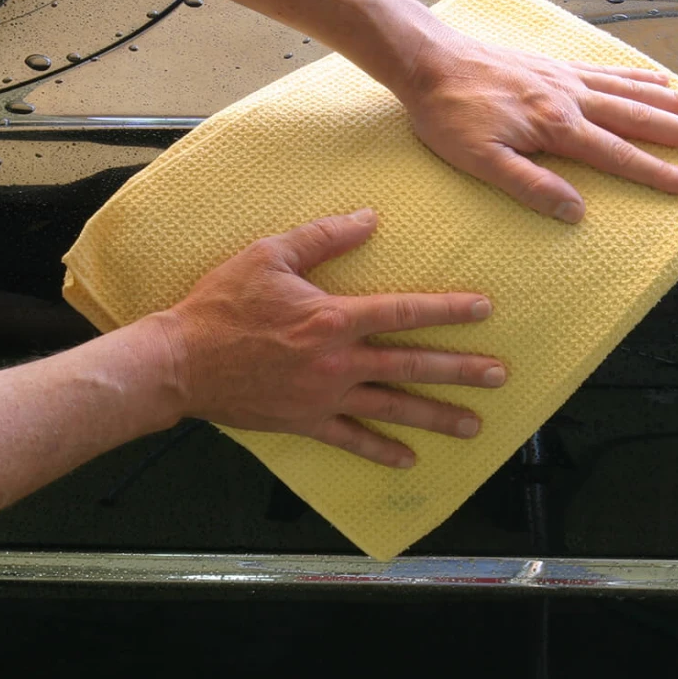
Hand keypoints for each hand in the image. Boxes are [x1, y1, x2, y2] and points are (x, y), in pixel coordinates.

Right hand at [150, 209, 504, 467]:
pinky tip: (408, 460)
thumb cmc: (221, 304)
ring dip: (436, 416)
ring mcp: (324, 397)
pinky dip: (381, 451)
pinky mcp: (305, 422)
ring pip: (392, 407)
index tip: (483, 310)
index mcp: (333, 318)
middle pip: (411, 365)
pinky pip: (352, 439)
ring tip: (474, 425)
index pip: (403, 311)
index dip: (447, 309)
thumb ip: (324, 236)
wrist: (179, 361)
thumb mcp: (270, 254)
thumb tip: (369, 218)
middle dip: (460, 370)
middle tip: (498, 376)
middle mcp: (337, 361)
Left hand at [404, 38, 677, 221]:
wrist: (428, 61)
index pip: (619, 156)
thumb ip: (530, 186)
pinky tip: (657, 80)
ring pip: (631, 91)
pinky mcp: (554, 65)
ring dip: (673, 102)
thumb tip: (576, 212)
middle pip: (640, 118)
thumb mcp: (480, 162)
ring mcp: (565, 78)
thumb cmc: (448, 115)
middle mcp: (570, 98)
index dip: (658, 174)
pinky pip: (607, 70)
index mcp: (557, 127)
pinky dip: (637, 76)